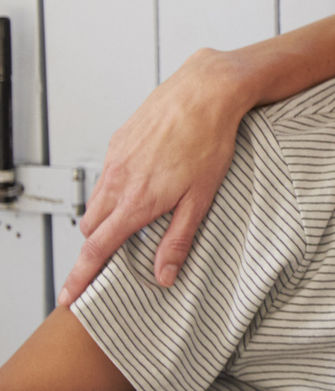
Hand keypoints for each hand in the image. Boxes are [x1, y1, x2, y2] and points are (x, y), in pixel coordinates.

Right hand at [57, 48, 250, 306]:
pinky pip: (106, 176)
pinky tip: (141, 185)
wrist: (204, 92)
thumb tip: (164, 275)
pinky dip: (114, 190)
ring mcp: (114, 160)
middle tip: (113, 258)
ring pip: (96, 201)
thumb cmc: (210, 142)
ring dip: (106, 217)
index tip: (68, 298)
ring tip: (133, 220)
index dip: (81, 277)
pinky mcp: (118, 143)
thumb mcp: (202, 198)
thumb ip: (179, 239)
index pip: (97, 249)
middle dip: (96, 246)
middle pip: (91, 228)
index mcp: (136, 202)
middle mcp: (118, 182)